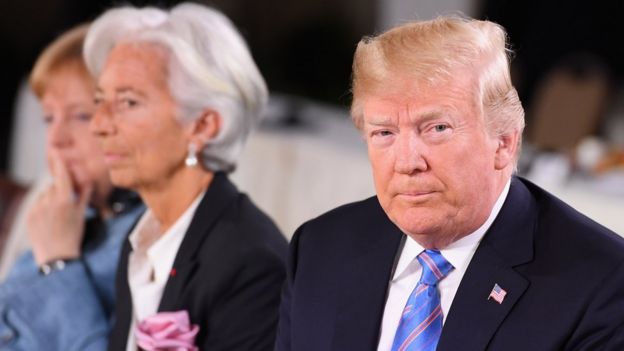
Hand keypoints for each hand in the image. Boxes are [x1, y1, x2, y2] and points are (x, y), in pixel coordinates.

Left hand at [27, 149, 92, 264]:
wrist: (56, 257)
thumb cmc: (73, 236)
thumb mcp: (81, 215)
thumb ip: (83, 197)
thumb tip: (87, 182)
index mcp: (65, 201)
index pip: (62, 177)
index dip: (59, 163)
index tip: (56, 151)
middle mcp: (49, 203)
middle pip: (54, 186)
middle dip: (59, 190)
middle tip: (65, 204)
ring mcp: (37, 209)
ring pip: (44, 195)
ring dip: (50, 199)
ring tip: (56, 216)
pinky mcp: (29, 216)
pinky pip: (36, 204)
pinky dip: (42, 208)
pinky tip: (48, 220)